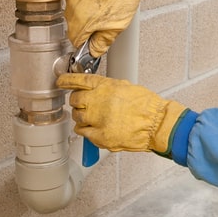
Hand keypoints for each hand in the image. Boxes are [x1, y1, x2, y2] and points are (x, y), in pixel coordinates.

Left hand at [56, 73, 188, 155]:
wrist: (156, 124)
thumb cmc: (147, 106)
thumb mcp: (125, 87)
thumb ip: (107, 88)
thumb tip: (94, 90)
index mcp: (105, 86)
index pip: (78, 80)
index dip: (67, 80)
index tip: (61, 81)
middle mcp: (98, 101)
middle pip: (75, 100)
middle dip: (77, 101)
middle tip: (83, 103)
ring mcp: (97, 120)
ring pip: (77, 116)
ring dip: (82, 116)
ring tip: (93, 117)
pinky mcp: (99, 136)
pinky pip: (82, 132)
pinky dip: (85, 129)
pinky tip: (93, 127)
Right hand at [64, 0, 161, 56]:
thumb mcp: (117, 26)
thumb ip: (102, 41)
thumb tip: (95, 50)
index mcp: (81, 21)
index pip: (75, 38)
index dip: (84, 39)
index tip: (91, 36)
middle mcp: (72, 5)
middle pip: (73, 20)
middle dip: (85, 21)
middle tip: (100, 16)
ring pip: (73, 2)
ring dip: (83, 4)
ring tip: (101, 0)